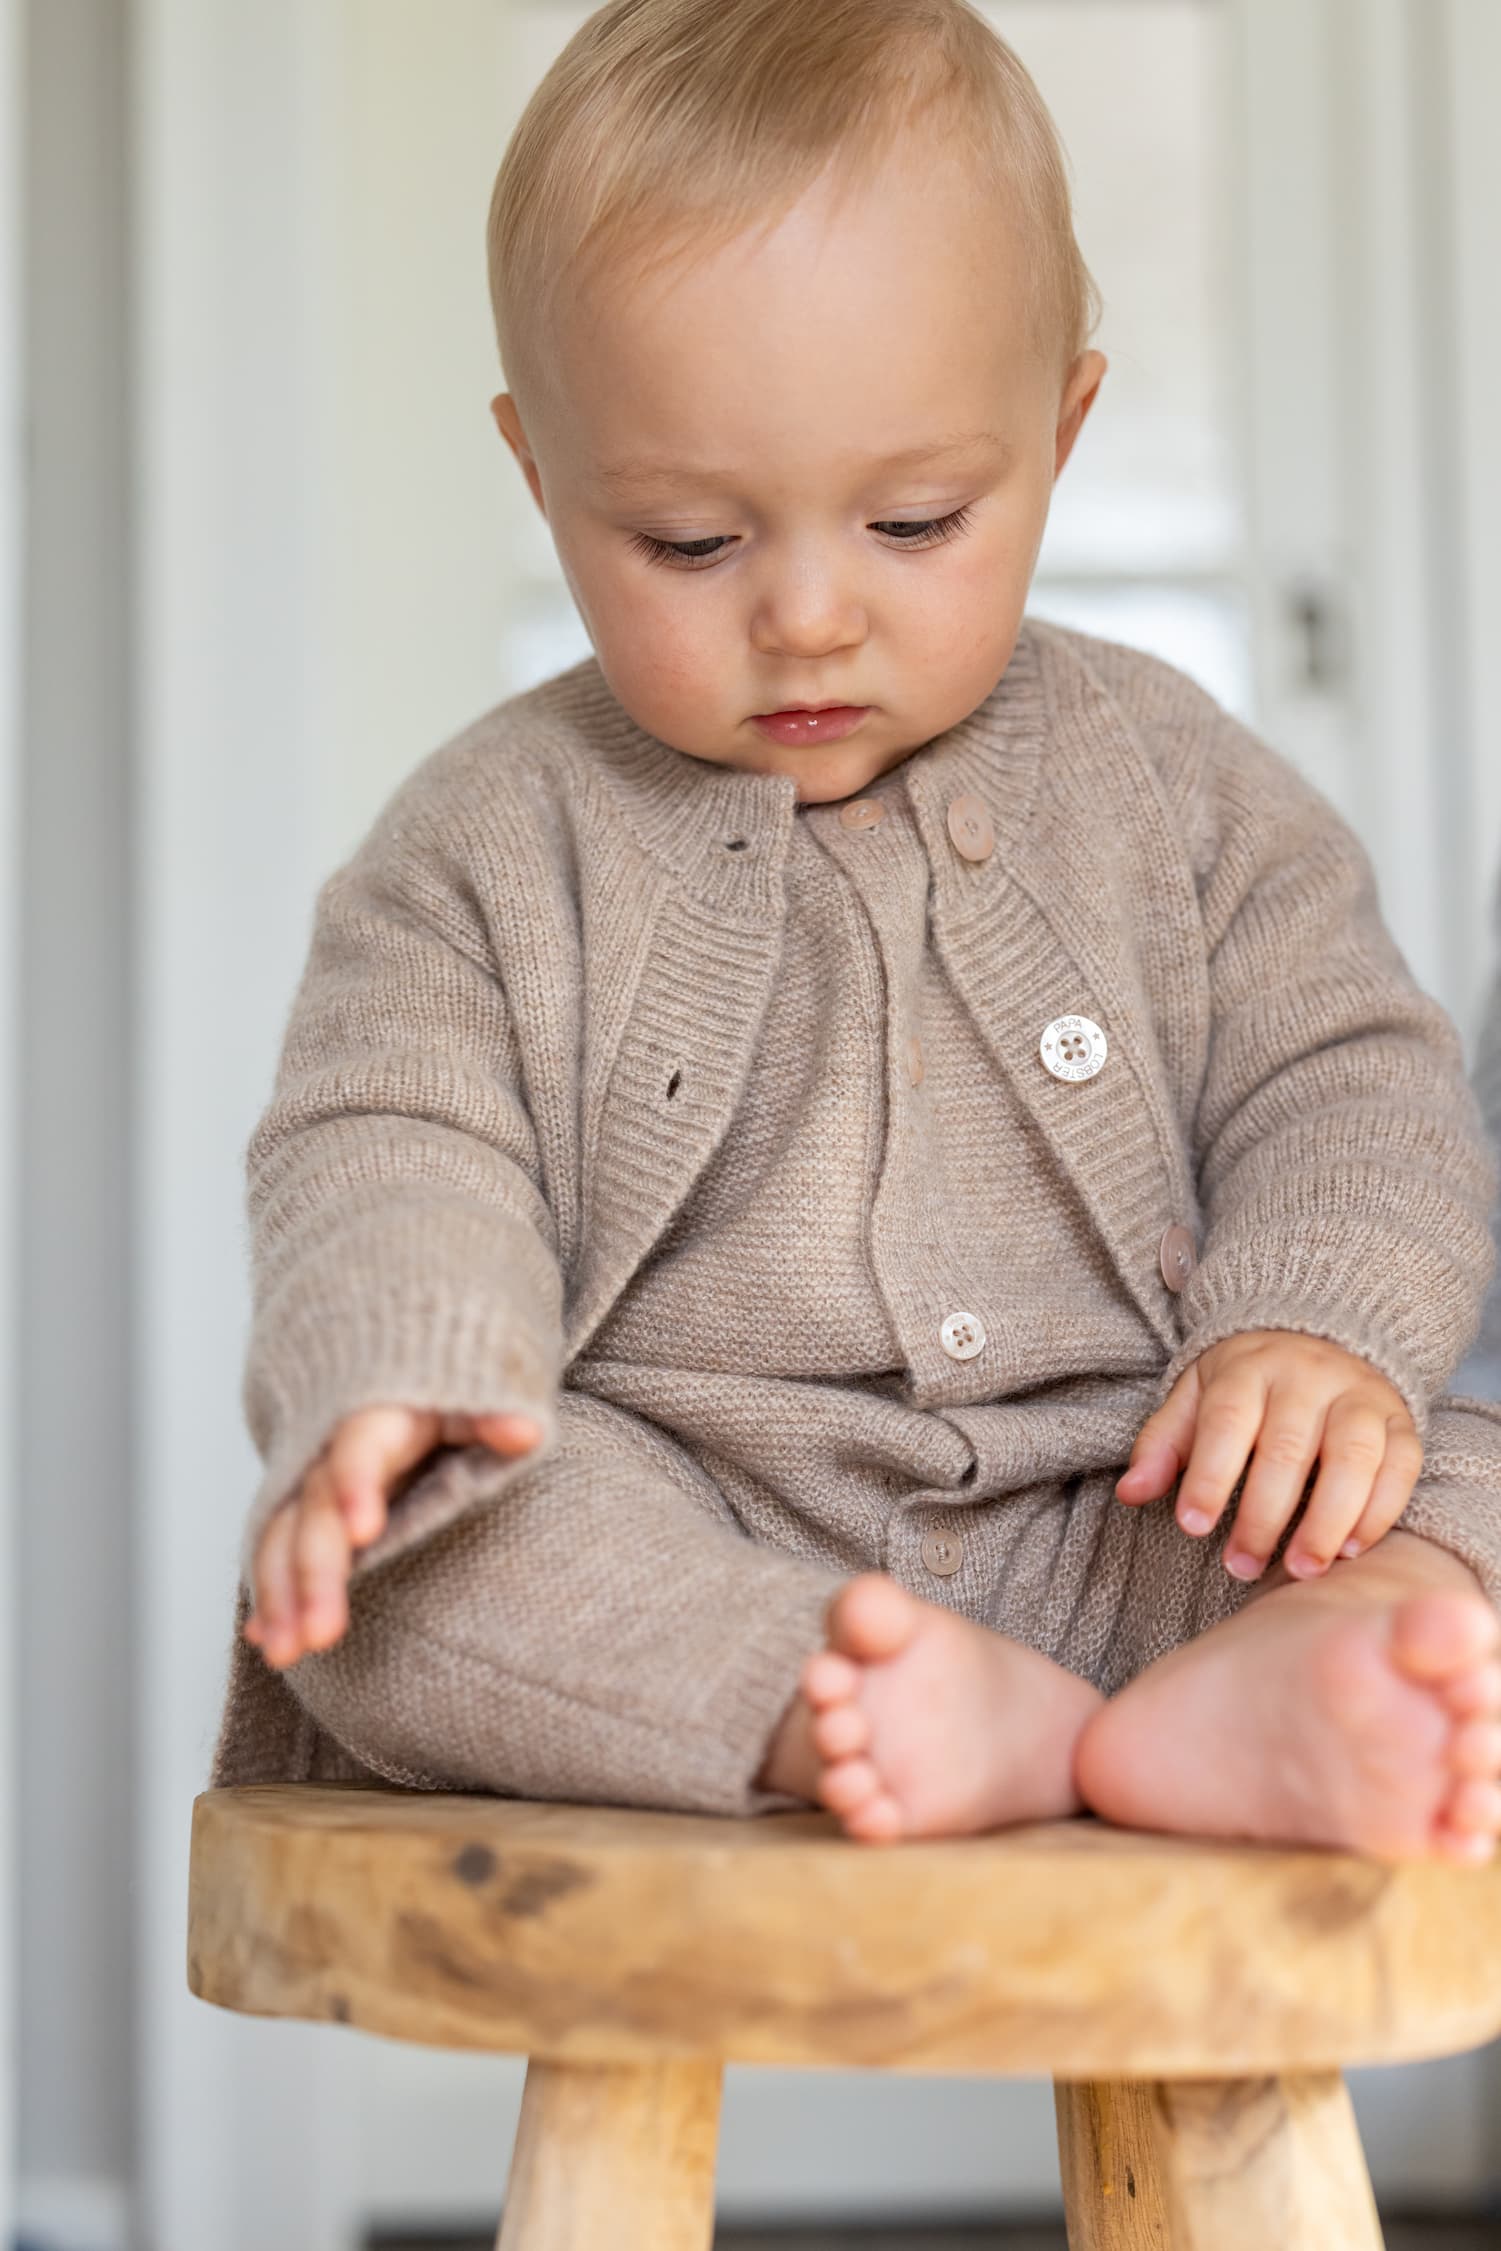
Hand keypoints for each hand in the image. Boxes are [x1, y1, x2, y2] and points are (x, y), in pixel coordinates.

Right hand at [243, 1404, 542, 1667]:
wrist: (418, 1382)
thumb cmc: (456, 1396)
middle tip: (321, 1633)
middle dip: (314, 1570)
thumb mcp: (475, 1398)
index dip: (356, 1483)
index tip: (363, 1530)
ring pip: (283, 1537)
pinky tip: (268, 1640)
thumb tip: (525, 1433)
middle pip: (315, 1508)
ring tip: (287, 1652)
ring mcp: (315, 1483)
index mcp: (380, 1416)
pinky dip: (272, 1594)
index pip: (359, 1447)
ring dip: (281, 1595)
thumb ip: (492, 1418)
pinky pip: (278, 1550)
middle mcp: (334, 1449)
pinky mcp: (308, 1512)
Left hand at [1115, 1330, 1422, 1581]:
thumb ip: (1163, 1444)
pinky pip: (1400, 1466)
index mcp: (1248, 1369)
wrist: (1320, 1334)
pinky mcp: (1401, 1420)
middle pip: (1287, 1448)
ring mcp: (1360, 1396)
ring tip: (1301, 1569)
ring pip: (1351, 1458)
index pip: (1226, 1422)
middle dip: (1263, 1515)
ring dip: (1327, 1521)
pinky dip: (1379, 1511)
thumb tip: (1129, 1493)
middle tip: (1240, 1566)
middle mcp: (1308, 1377)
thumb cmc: (1247, 1384)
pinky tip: (1351, 1550)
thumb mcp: (1195, 1398)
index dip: (1209, 1476)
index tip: (1192, 1527)